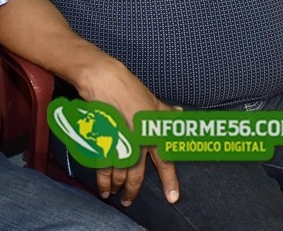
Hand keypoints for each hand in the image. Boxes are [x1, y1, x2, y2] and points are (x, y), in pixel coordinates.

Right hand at [78, 61, 178, 206]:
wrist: (106, 81)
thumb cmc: (130, 89)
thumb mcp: (152, 100)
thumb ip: (166, 112)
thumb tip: (179, 113)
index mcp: (154, 133)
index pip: (165, 162)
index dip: (170, 181)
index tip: (173, 198)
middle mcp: (139, 142)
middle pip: (137, 175)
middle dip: (132, 191)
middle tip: (128, 201)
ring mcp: (120, 144)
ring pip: (119, 175)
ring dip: (116, 187)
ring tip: (114, 194)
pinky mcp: (103, 142)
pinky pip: (104, 168)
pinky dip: (103, 181)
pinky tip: (103, 189)